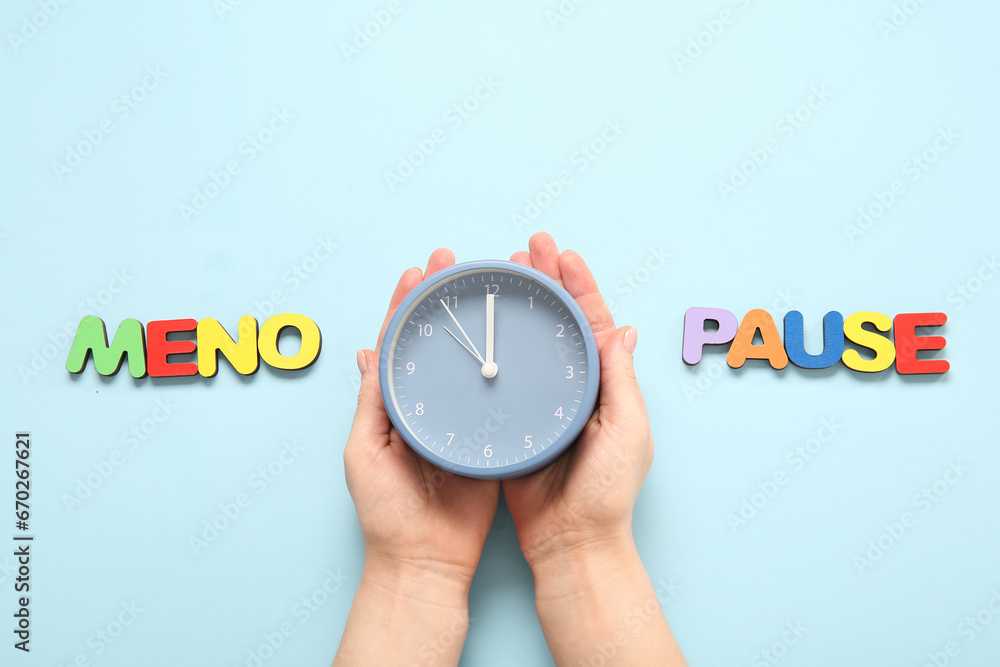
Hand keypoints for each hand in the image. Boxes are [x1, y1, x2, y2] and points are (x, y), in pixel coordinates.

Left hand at [334, 248, 499, 666]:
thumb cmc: (387, 514)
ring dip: (473, 324)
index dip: (406, 305)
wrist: (426, 563)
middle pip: (436, 343)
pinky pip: (495, 398)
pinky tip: (512, 339)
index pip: (400, 344)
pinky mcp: (489, 440)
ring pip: (467, 363)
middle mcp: (429, 406)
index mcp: (395, 407)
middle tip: (451, 263)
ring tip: (483, 286)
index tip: (417, 271)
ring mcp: (460, 421)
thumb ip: (372, 405)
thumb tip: (368, 353)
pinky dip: (501, 367)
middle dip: (440, 301)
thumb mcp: (365, 453)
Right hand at [502, 233, 685, 665]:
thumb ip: (621, 380)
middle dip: (545, 283)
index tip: (561, 252)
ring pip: (529, 344)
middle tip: (525, 249)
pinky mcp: (514, 423)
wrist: (571, 543)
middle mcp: (573, 388)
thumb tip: (623, 328)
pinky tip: (480, 329)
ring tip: (502, 275)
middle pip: (557, 324)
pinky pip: (504, 378)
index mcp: (605, 385)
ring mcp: (542, 404)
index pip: (591, 322)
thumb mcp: (627, 431)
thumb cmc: (607, 492)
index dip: (578, 285)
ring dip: (518, 308)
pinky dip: (494, 350)